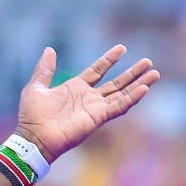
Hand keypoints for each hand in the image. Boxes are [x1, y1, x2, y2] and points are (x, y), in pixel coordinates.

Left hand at [14, 45, 158, 161]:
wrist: (34, 137)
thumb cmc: (32, 116)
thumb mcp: (36, 87)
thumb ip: (44, 69)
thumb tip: (49, 49)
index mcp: (75, 88)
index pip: (97, 70)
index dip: (109, 60)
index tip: (122, 48)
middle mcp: (88, 98)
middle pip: (116, 82)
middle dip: (132, 72)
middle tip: (148, 61)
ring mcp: (95, 108)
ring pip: (122, 93)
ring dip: (139, 84)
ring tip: (154, 73)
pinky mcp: (98, 117)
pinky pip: (119, 106)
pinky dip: (132, 98)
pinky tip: (144, 88)